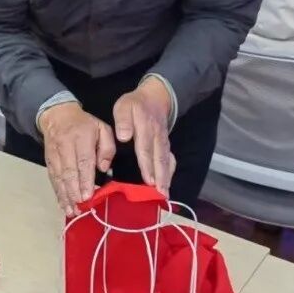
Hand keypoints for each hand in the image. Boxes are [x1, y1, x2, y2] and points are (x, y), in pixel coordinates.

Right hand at [41, 98, 114, 212]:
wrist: (57, 115)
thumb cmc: (84, 125)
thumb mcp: (102, 129)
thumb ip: (107, 148)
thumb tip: (103, 168)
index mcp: (82, 137)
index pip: (83, 161)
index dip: (85, 180)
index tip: (87, 196)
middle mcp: (66, 147)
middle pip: (69, 173)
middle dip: (74, 193)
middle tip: (80, 209)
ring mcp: (55, 155)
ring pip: (60, 178)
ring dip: (65, 197)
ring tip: (72, 212)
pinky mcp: (49, 162)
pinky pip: (53, 180)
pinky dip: (58, 194)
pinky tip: (63, 205)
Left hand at [113, 74, 174, 192]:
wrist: (155, 98)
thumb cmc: (135, 105)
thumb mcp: (124, 106)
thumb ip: (123, 120)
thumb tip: (123, 136)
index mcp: (145, 126)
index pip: (145, 149)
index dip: (147, 166)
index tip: (149, 181)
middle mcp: (157, 136)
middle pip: (159, 158)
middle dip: (160, 177)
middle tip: (161, 194)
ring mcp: (164, 141)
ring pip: (166, 161)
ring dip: (166, 178)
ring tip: (165, 194)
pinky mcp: (167, 145)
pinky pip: (170, 159)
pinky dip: (170, 172)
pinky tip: (167, 185)